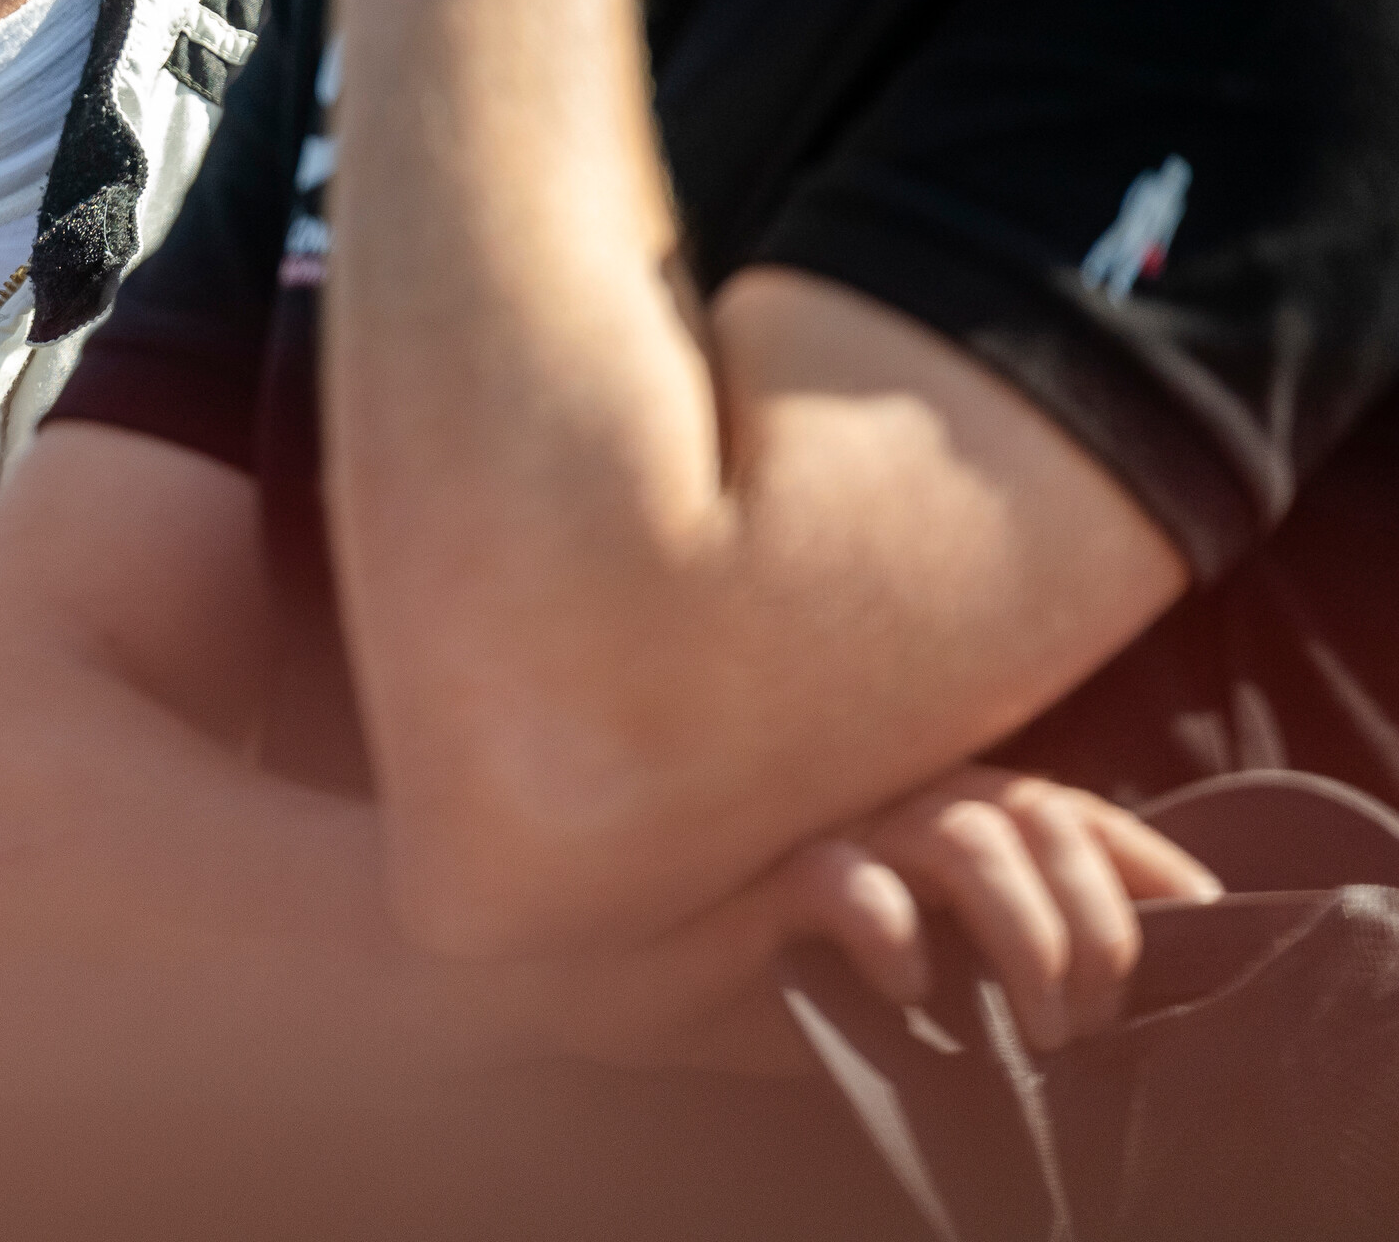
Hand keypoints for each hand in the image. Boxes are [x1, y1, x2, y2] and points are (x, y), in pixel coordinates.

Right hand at [770, 765, 1221, 1053]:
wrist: (630, 978)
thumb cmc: (772, 974)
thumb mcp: (911, 973)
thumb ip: (986, 960)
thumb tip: (1105, 1005)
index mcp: (934, 814)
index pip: (1064, 809)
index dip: (1146, 858)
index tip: (1203, 919)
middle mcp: (891, 804)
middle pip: (1034, 816)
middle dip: (1097, 924)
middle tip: (1095, 1020)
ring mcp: (827, 829)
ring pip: (964, 834)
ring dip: (1028, 933)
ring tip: (1038, 1027)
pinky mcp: (759, 873)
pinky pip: (844, 878)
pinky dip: (896, 929)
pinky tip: (911, 987)